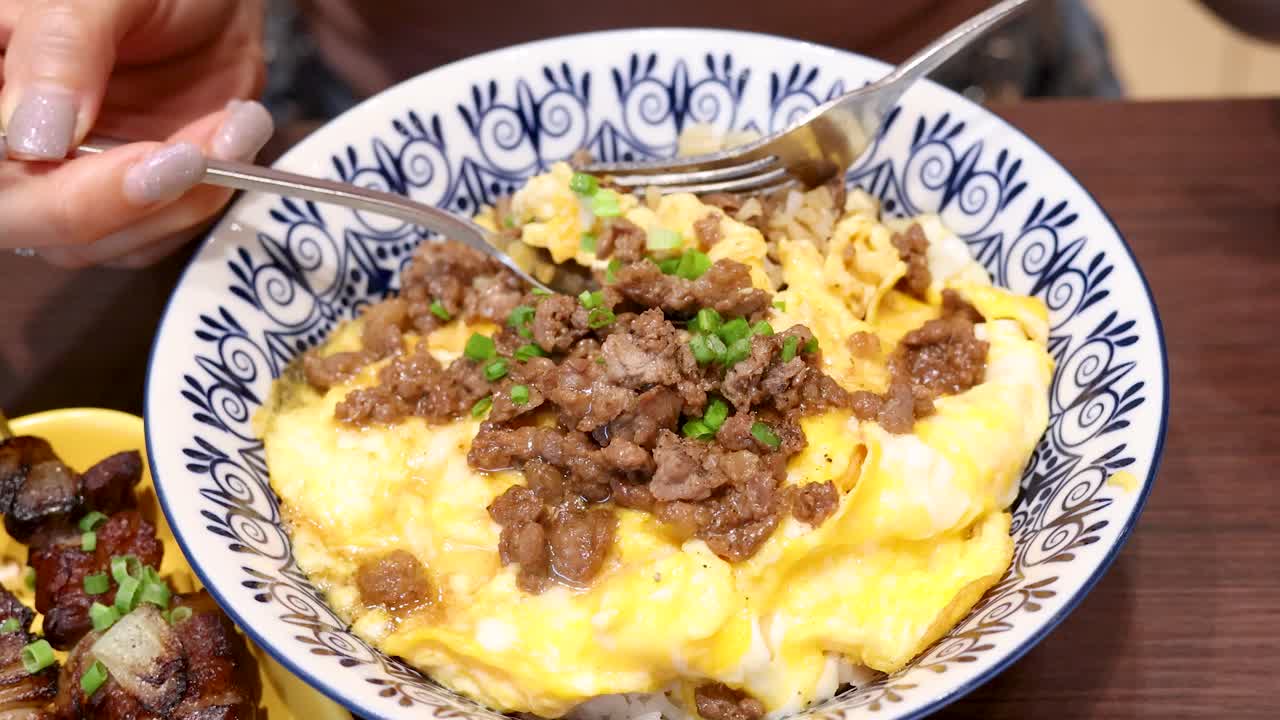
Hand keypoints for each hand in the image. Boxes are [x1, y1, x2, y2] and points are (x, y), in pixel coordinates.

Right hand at [0, 0, 272, 267]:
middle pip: (29, 222)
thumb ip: (60, 54)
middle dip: (118, 203)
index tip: (137, 159)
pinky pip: (158, 233)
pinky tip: (234, 133)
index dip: (49, 188)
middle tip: (188, 157)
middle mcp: (14, 146)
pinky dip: (208, 195)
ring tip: (228, 125)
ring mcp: (71, 178)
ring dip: (181, 196)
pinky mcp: (131, 198)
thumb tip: (33, 141)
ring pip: (101, 241)